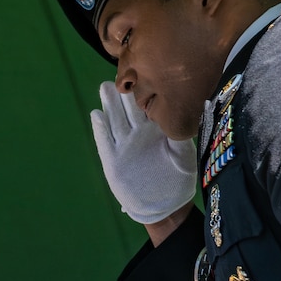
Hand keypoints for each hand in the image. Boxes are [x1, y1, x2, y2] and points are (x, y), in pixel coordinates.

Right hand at [89, 81, 197, 224]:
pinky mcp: (113, 161)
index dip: (143, 91)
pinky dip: (100, 129)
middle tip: (118, 74)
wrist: (164, 207)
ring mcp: (124, 147)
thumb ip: (180, 136)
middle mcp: (138, 136)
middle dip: (122, 93)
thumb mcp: (184, 157)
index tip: (143, 73)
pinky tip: (96, 115)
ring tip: (105, 87)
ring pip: (115, 121)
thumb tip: (184, 113)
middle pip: (127, 110)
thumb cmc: (178, 182)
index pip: (147, 107)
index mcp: (155, 132)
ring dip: (109, 105)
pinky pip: (104, 142)